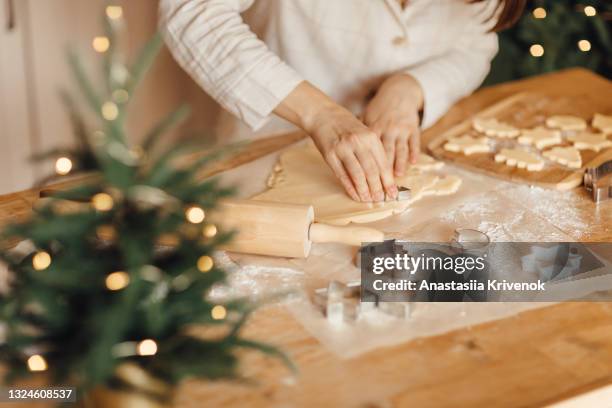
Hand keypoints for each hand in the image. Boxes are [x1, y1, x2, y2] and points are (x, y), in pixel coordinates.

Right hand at [274, 82, 396, 201]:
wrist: (323, 114)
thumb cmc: (346, 125)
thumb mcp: (364, 132)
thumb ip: (373, 150)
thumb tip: (383, 175)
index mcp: (370, 136)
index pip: (382, 163)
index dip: (388, 180)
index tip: (393, 192)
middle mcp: (358, 142)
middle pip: (371, 170)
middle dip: (378, 188)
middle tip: (381, 200)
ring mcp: (343, 149)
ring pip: (358, 174)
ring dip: (364, 190)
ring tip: (369, 200)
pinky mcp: (330, 155)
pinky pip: (342, 175)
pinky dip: (349, 187)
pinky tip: (355, 195)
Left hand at [363, 73, 423, 175]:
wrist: (398, 93)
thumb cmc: (379, 110)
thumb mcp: (367, 118)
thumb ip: (359, 135)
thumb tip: (346, 151)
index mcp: (374, 128)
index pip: (369, 149)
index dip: (368, 164)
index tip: (366, 177)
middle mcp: (388, 129)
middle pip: (385, 152)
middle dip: (384, 169)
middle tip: (382, 181)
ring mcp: (401, 129)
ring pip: (400, 148)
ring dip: (400, 163)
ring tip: (398, 176)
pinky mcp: (413, 128)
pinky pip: (414, 142)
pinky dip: (414, 152)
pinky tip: (413, 162)